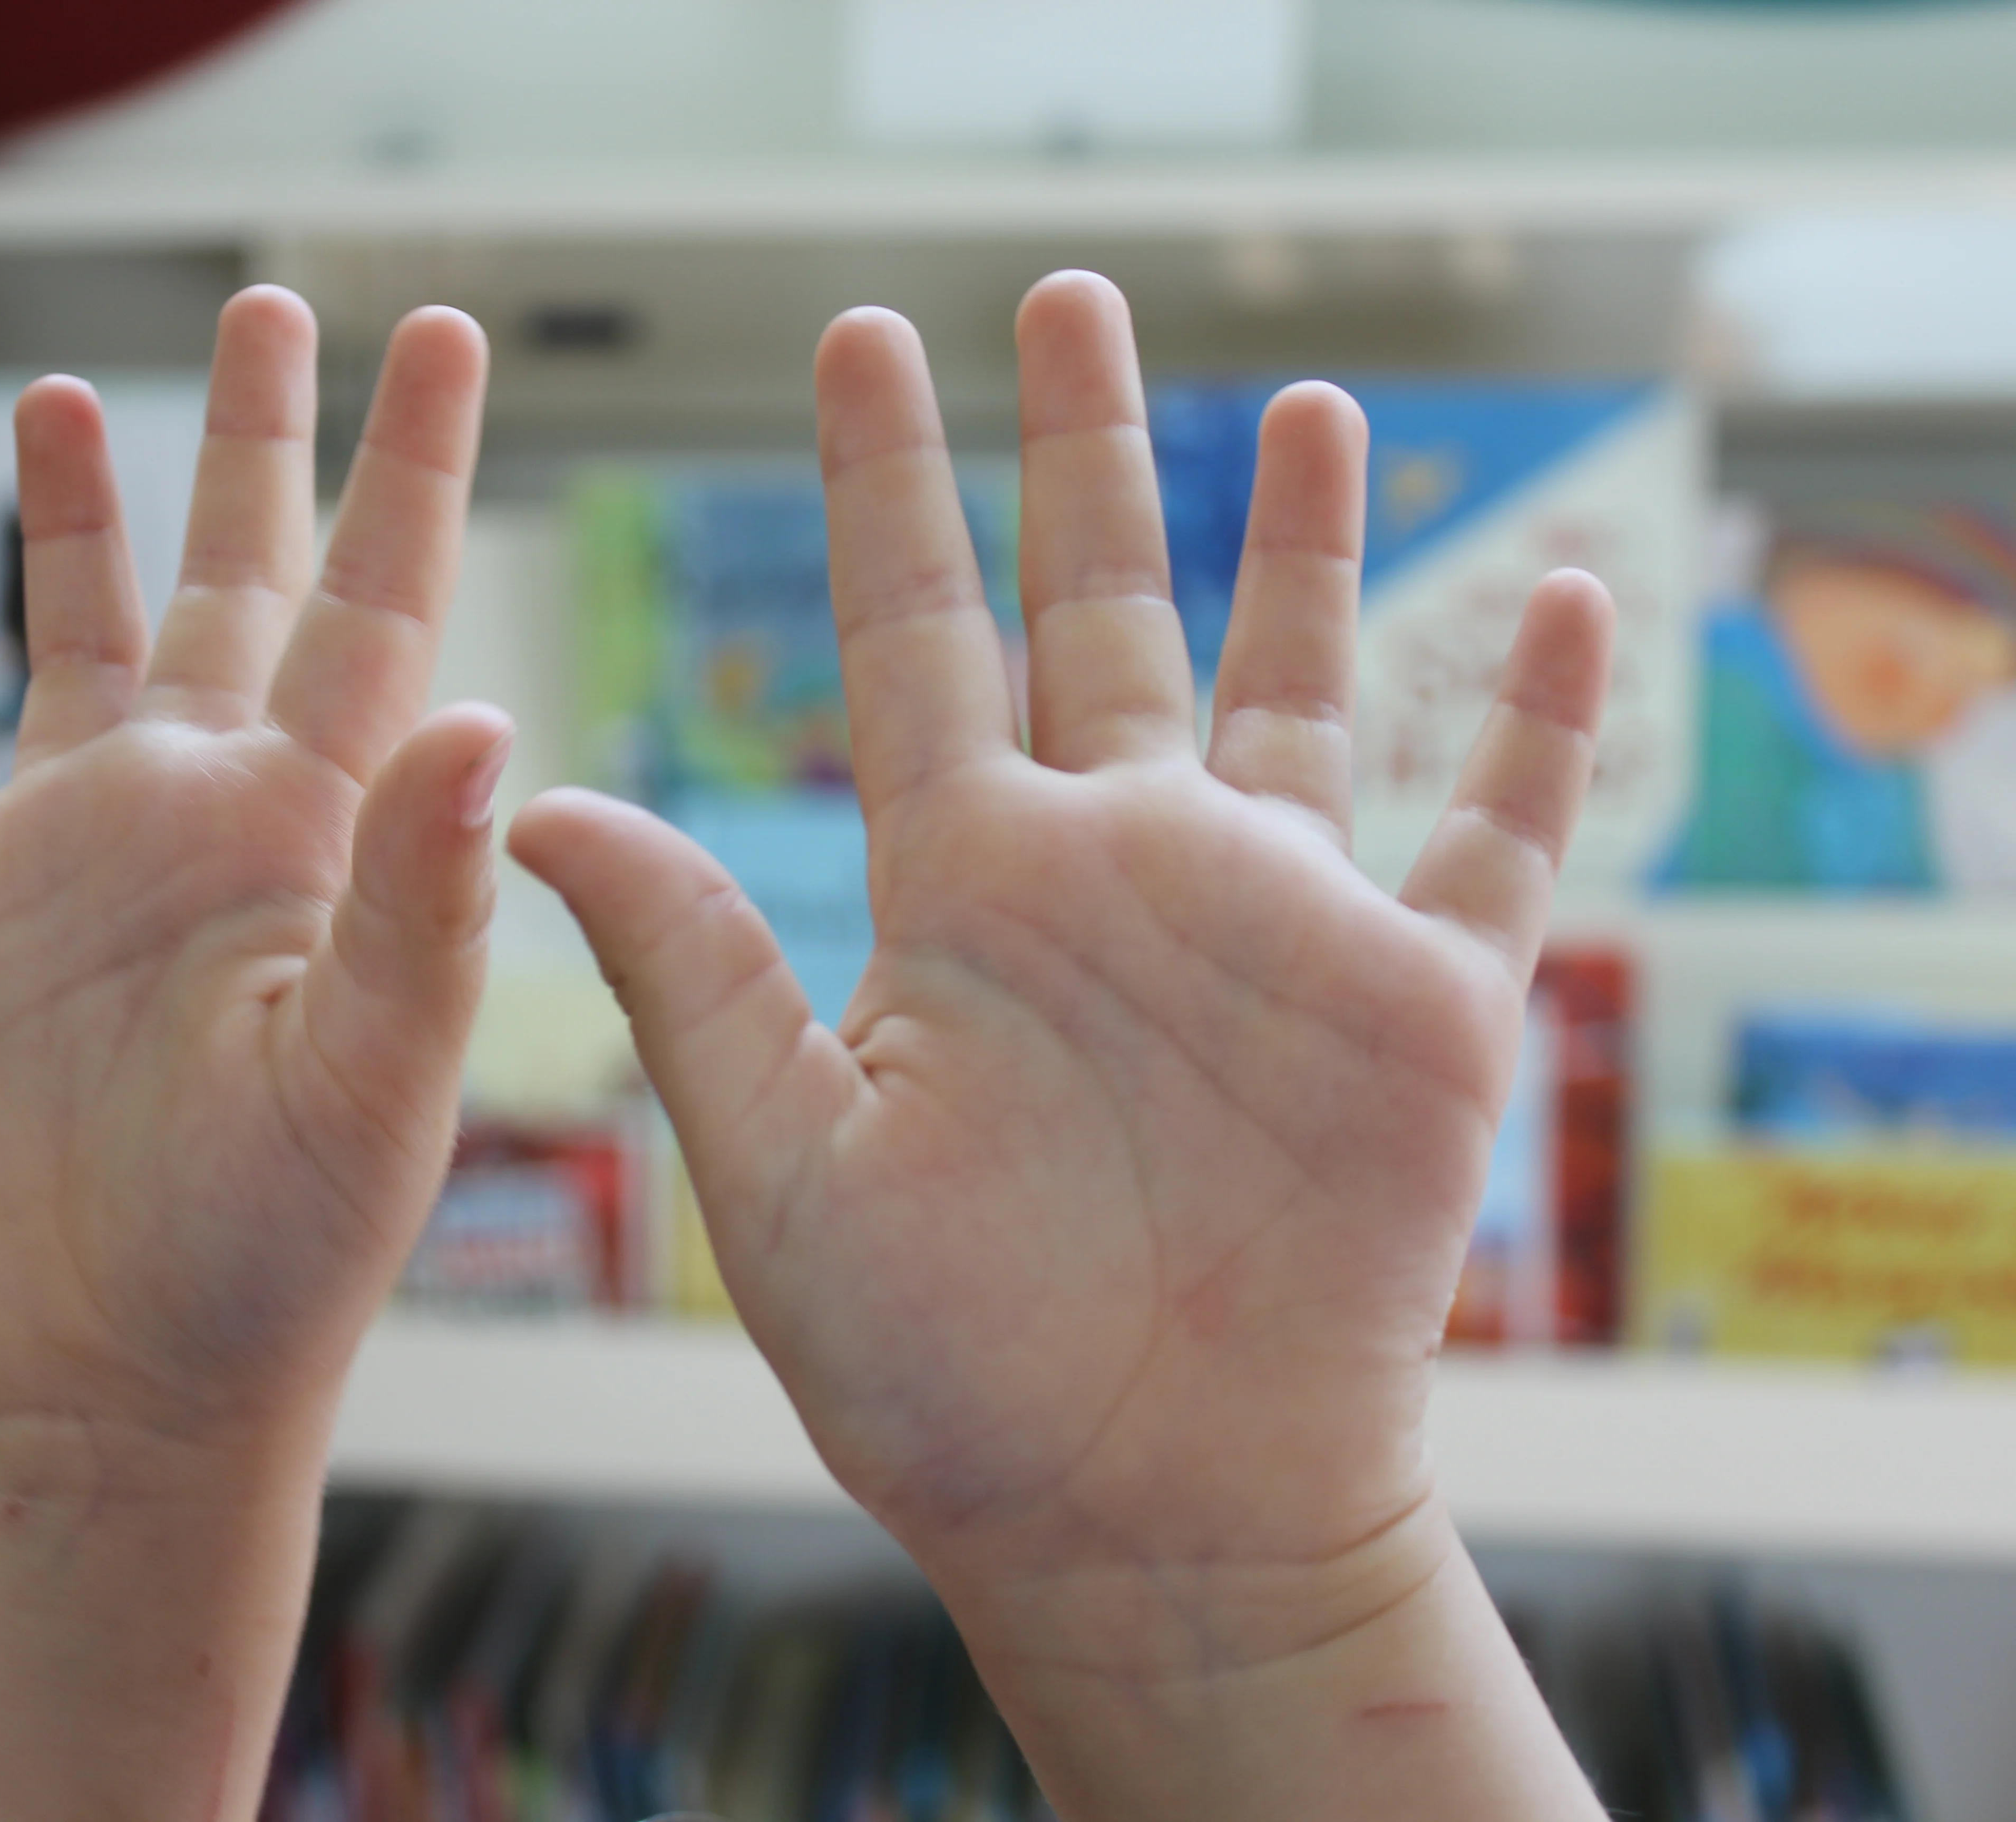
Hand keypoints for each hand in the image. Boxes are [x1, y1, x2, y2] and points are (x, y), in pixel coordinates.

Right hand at [0, 288, 501, 1469]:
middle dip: (255, 446)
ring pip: (67, 637)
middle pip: (233, 580)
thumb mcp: (375, 1078)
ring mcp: (62, 856)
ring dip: (69, 518)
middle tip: (281, 304)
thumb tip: (482, 708)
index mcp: (318, 834)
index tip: (445, 337)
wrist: (117, 1389)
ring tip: (69, 393)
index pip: (380, 606)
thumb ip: (419, 897)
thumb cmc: (275, 1259)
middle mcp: (197, 814)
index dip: (412, 468)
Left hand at [511, 274, 1611, 1812]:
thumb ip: (683, 966)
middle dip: (1082, 453)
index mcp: (964, 894)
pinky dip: (1533, 719)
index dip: (887, 490)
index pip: (915, 638)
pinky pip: (1498, 828)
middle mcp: (1116, 876)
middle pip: (1096, 610)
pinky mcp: (1419, 1006)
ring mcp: (1276, 927)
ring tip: (1301, 402)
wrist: (1141, 1516)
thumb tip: (527, 798)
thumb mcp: (781, 1163)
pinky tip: (1553, 596)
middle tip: (1061, 296)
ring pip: (1299, 682)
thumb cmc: (946, 1380)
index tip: (855, 343)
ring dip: (1301, 545)